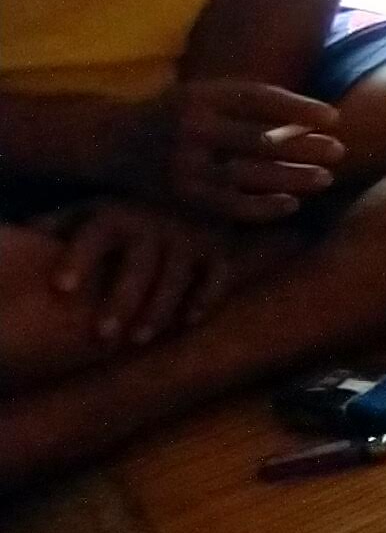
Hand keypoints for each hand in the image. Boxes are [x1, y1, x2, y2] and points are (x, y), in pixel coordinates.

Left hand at [46, 200, 243, 347]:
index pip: (93, 235)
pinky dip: (205, 298)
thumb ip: (54, 226)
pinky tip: (187, 322)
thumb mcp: (86, 212)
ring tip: (137, 340)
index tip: (60, 288)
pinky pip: (216, 276)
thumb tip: (16, 236)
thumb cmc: (121, 215)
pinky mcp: (218, 250)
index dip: (78, 259)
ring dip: (158, 308)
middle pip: (139, 265)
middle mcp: (153, 224)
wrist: (190, 192)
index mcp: (114, 214)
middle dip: (121, 300)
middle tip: (101, 336)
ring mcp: (189, 237)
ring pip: (176, 276)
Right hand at [136, 76, 345, 221]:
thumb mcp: (204, 95)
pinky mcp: (179, 193)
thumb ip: (249, 104)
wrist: (111, 142)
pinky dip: (262, 206)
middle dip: (303, 147)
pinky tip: (292, 204)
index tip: (335, 118)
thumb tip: (316, 115)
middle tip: (340, 151)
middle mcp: (190, 128)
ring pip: (247, 175)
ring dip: (291, 178)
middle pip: (258, 139)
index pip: (258, 99)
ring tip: (325, 178)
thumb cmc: (176, 115)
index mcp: (200, 96)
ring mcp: (183, 163)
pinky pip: (228, 205)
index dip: (300, 108)